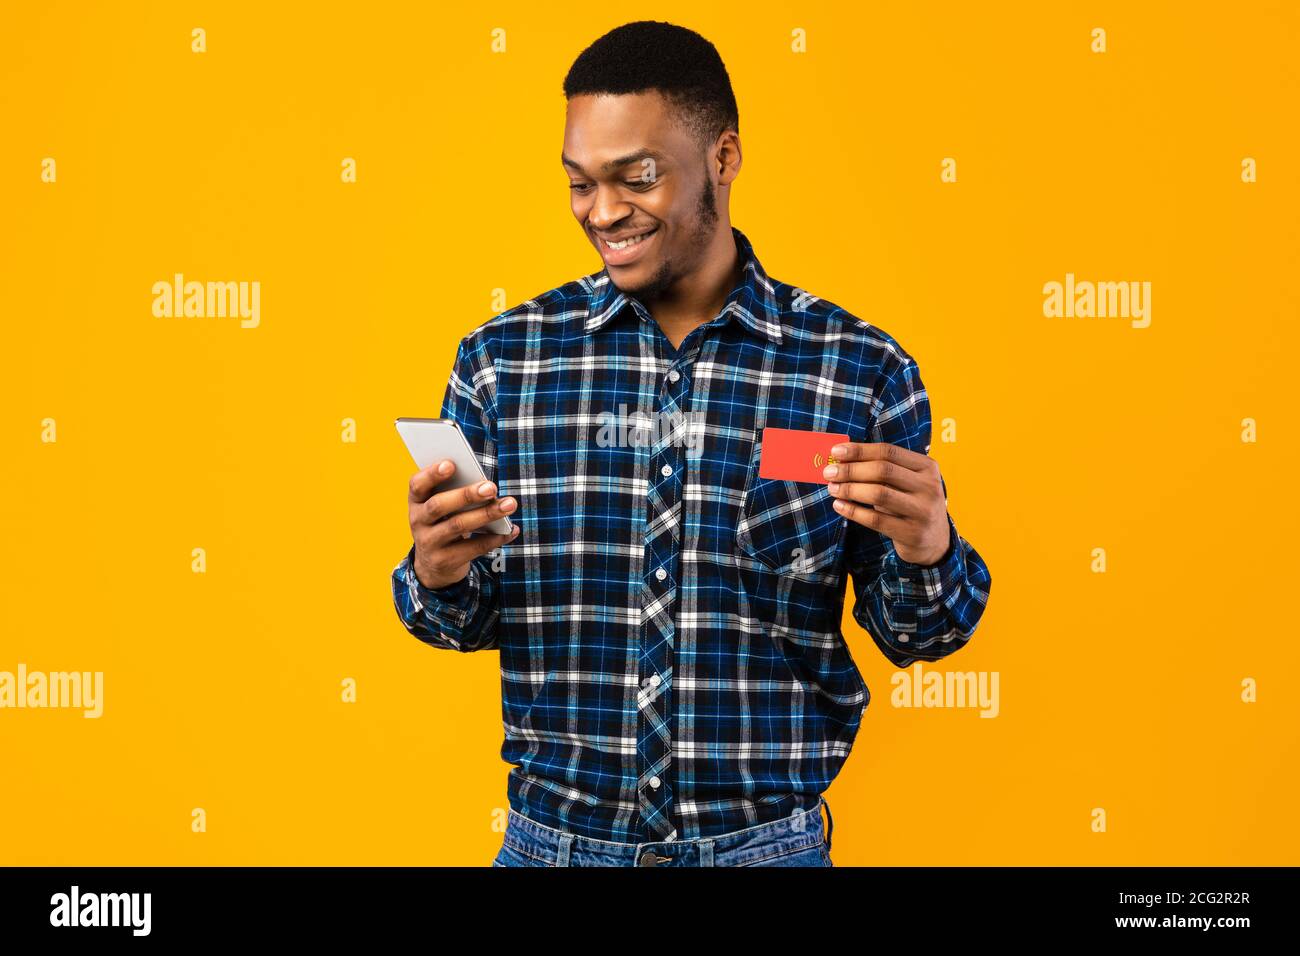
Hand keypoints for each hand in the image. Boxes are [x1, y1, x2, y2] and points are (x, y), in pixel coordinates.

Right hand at [407, 458, 519, 589]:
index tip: (451, 464)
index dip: (432, 474)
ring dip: (487, 514)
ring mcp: (429, 543)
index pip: (417, 485)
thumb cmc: (443, 522)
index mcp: (416, 501)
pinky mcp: (445, 561)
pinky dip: (495, 538)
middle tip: (491, 487)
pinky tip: (511, 529)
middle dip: (466, 495)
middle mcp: (418, 521)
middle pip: (439, 505)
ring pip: (458, 526)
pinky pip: (473, 548)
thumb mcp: (441, 507)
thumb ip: (455, 492)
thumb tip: (485, 485)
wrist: (433, 564)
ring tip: (509, 504)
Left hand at [822, 442, 948, 565]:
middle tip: (829, 472)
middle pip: (883, 471)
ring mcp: (923, 511)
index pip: (889, 451)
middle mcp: (929, 487)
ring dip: (850, 489)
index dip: (859, 450)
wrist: (935, 541)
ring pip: (879, 494)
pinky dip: (853, 511)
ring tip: (832, 488)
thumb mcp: (907, 482)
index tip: (835, 452)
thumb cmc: (911, 503)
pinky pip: (876, 520)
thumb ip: (882, 469)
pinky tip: (839, 506)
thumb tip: (841, 459)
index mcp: (927, 467)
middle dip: (851, 470)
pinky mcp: (912, 533)